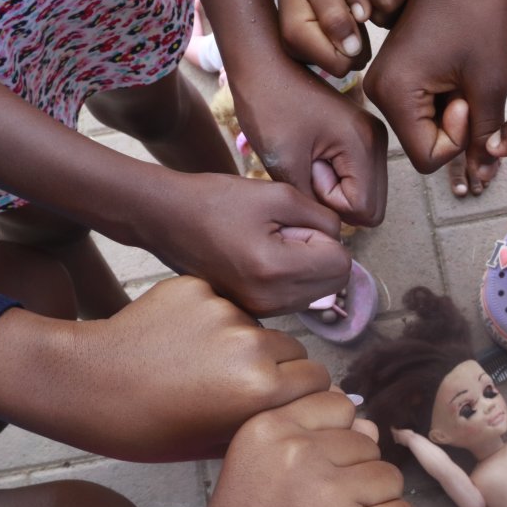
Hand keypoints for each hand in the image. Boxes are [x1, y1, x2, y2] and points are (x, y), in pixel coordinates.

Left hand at [0, 276, 332, 461]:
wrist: (86, 385)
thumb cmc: (148, 427)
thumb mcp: (217, 444)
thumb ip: (272, 422)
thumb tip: (320, 407)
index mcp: (261, 390)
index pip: (318, 379)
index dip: (298, 392)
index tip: (275, 400)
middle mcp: (252, 345)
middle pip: (294, 350)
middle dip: (277, 365)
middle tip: (235, 383)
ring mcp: (224, 312)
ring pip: (259, 326)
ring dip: (243, 341)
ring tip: (200, 362)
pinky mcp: (199, 288)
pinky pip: (224, 303)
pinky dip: (211, 320)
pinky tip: (181, 340)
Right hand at [135, 170, 351, 315]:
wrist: (165, 219)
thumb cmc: (217, 200)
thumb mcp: (280, 195)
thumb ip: (323, 218)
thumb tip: (340, 241)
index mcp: (276, 271)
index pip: (342, 264)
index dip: (326, 238)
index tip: (295, 224)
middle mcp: (270, 301)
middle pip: (335, 283)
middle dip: (321, 255)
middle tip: (285, 233)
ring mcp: (260, 310)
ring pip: (317, 292)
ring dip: (306, 266)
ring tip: (270, 243)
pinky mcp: (252, 311)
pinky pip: (294, 297)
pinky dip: (290, 277)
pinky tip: (260, 258)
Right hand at [148, 392, 414, 506]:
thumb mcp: (262, 467)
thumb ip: (315, 437)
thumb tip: (371, 425)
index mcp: (269, 429)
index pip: (337, 405)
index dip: (337, 438)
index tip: (316, 467)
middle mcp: (298, 453)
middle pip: (367, 443)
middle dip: (354, 475)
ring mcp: (330, 493)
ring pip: (390, 478)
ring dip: (373, 504)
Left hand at [231, 57, 388, 227]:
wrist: (265, 64)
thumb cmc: (269, 107)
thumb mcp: (285, 163)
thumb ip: (312, 202)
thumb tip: (331, 226)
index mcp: (363, 144)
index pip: (364, 209)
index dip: (330, 204)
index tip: (307, 172)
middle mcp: (377, 141)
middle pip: (372, 206)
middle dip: (336, 200)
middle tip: (307, 169)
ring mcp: (372, 137)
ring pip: (366, 193)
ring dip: (335, 189)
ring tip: (308, 161)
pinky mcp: (362, 135)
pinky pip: (358, 176)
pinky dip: (336, 177)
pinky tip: (313, 156)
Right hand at [252, 0, 369, 77]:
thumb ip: (336, 16)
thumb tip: (351, 50)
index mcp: (297, 37)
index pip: (340, 65)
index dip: (355, 45)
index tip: (353, 16)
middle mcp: (295, 50)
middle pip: (342, 66)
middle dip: (354, 43)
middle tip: (349, 10)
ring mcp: (300, 51)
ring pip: (342, 60)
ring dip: (351, 38)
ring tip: (342, 11)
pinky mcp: (307, 47)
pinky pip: (337, 52)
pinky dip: (344, 37)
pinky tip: (339, 17)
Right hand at [364, 0, 506, 195]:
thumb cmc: (477, 12)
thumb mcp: (489, 82)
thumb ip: (484, 135)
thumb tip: (482, 178)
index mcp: (394, 93)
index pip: (427, 158)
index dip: (458, 139)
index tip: (469, 99)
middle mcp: (378, 91)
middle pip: (424, 146)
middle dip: (456, 127)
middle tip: (471, 84)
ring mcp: (384, 82)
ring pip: (426, 129)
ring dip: (454, 114)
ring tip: (466, 74)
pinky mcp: (395, 75)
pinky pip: (423, 110)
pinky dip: (447, 103)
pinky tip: (459, 74)